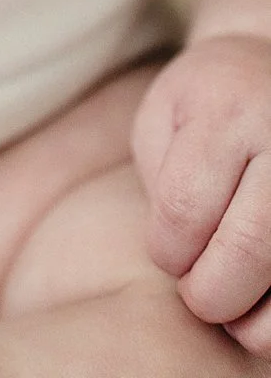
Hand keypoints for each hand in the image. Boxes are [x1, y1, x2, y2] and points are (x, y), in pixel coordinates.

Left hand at [133, 32, 270, 354]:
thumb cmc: (209, 105)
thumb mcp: (165, 119)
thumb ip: (161, 183)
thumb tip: (183, 258)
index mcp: (228, 112)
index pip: (183, 211)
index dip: (166, 251)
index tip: (168, 251)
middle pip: (245, 253)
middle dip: (207, 294)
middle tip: (197, 287)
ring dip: (252, 316)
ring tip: (234, 293)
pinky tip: (264, 289)